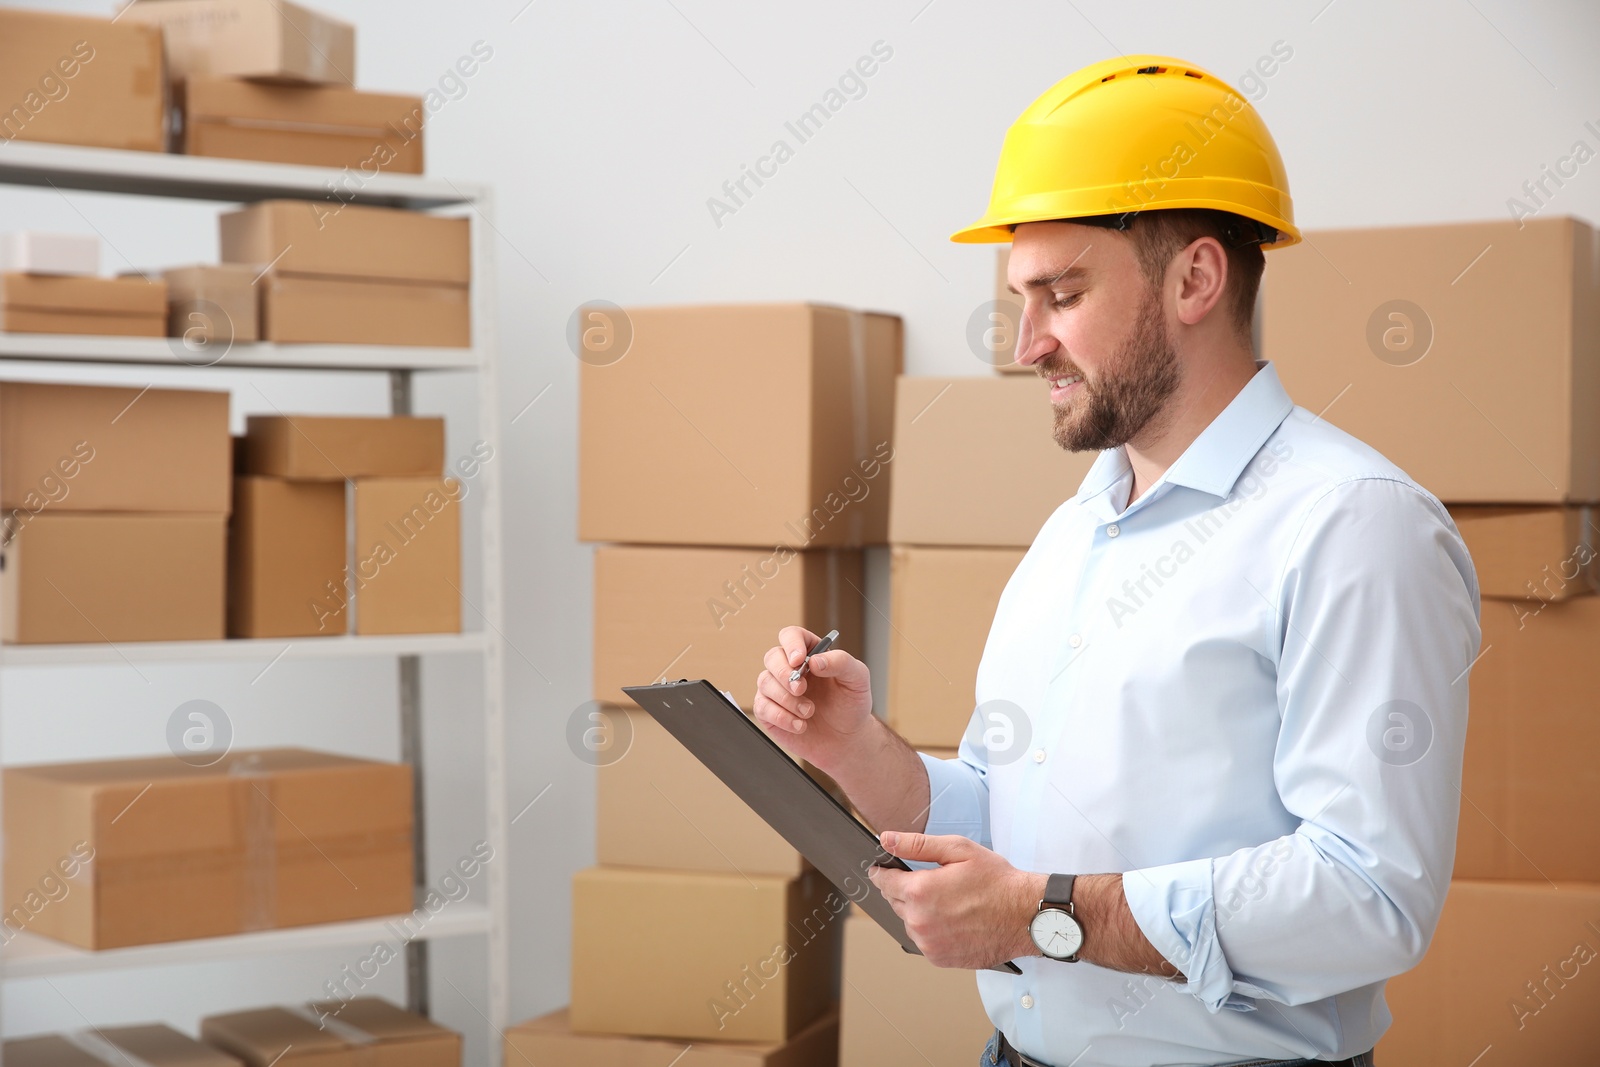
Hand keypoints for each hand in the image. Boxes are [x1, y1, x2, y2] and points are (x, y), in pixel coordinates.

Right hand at [753, 625, 875, 773]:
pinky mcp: (769, 711)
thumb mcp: (857, 679)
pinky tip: (800, 725)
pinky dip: (782, 717)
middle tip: (802, 689)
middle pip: (772, 657)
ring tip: (809, 712)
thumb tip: (815, 660)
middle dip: (785, 674)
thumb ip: (841, 663)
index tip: (799, 660)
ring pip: (765, 682)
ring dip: (788, 700)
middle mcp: (790, 668)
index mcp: (810, 653)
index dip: (791, 644)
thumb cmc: (850, 705)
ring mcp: (777, 689)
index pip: (791, 636)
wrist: (846, 740)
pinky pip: (762, 707)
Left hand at [868, 830, 1045, 969]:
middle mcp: (920, 921)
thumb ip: (916, 844)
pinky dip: (932, 930)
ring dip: (919, 912)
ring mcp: (929, 943)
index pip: (883, 882)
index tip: (881, 869)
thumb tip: (887, 839)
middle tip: (932, 882)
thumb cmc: (997, 881)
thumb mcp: (958, 850)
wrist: (1025, 916)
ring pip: (909, 923)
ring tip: (948, 902)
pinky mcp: (940, 958)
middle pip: (895, 902)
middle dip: (906, 890)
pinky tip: (953, 920)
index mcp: (921, 891)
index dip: (882, 872)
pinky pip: (924, 940)